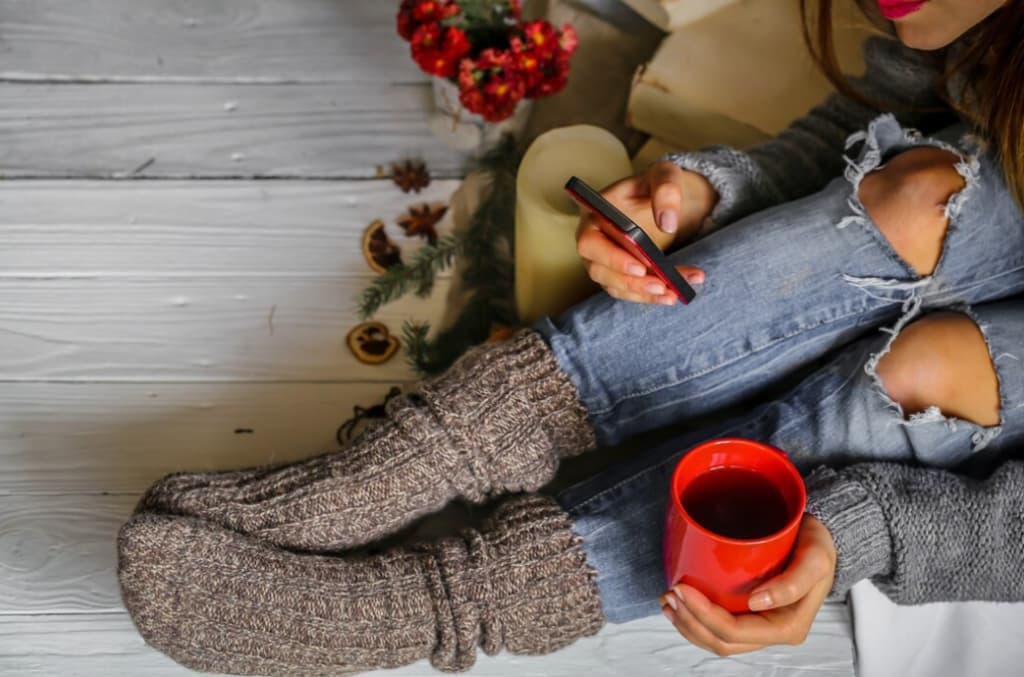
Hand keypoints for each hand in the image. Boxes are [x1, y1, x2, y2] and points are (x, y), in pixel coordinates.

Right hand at [576, 162, 715, 304]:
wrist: (665, 201)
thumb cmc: (657, 185)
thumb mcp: (665, 176)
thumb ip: (667, 191)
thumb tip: (667, 223)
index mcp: (594, 214)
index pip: (590, 242)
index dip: (611, 258)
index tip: (640, 266)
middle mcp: (593, 242)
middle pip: (600, 271)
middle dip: (631, 283)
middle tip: (661, 286)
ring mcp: (604, 261)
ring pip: (617, 286)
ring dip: (644, 294)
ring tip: (674, 293)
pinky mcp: (619, 275)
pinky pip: (630, 292)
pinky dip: (651, 296)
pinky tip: (674, 293)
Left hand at [660, 515, 836, 655]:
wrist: (821, 539)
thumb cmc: (818, 546)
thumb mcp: (816, 558)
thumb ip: (794, 581)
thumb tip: (757, 602)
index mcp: (787, 626)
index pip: (735, 631)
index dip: (704, 615)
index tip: (682, 588)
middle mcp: (771, 632)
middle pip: (721, 641)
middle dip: (689, 621)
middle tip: (670, 593)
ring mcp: (759, 627)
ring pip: (716, 640)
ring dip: (687, 624)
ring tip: (668, 601)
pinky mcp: (749, 616)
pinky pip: (718, 629)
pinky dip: (694, 620)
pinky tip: (680, 605)